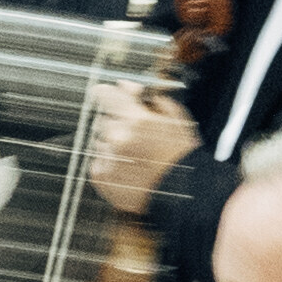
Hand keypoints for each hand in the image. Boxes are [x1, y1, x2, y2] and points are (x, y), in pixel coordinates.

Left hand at [91, 86, 197, 215]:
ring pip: (99, 141)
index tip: (109, 97)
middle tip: (135, 138)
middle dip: (116, 124)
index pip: (103, 93)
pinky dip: (109, 164)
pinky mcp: (101, 177)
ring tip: (134, 157)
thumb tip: (125, 86)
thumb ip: (148, 97)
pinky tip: (128, 170)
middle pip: (102, 119)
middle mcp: (118, 137)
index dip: (107, 94)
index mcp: (136, 119)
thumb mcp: (175, 117)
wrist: (184, 196)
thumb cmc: (182, 156)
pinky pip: (97, 161)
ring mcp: (108, 158)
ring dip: (112, 145)